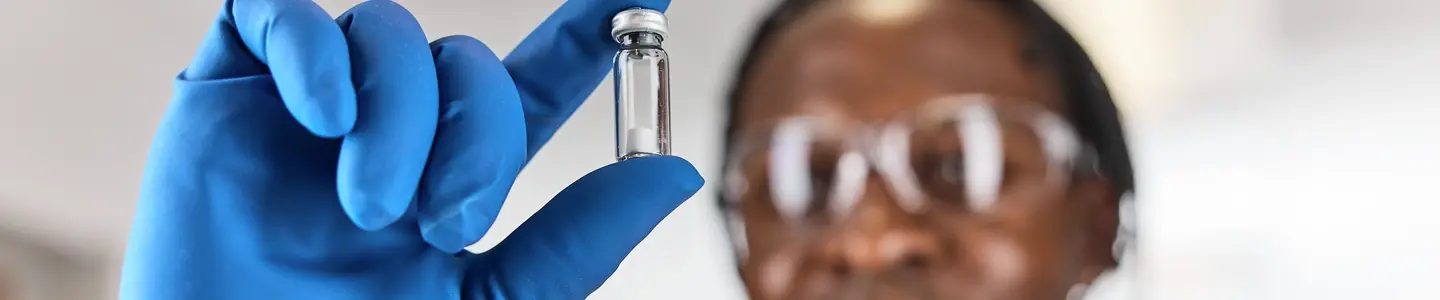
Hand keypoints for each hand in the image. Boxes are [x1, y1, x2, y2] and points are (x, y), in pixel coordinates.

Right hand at [119, 0, 699, 298]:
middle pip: (467, 60)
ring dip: (401, 111)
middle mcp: (390, 131)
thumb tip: (676, 173)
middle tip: (447, 221)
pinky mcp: (230, 93)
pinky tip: (326, 117)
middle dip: (478, 130)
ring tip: (371, 208)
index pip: (535, 83)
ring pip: (388, 32)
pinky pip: (274, 11)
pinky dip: (310, 48)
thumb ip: (576, 241)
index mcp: (451, 175)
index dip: (588, 32)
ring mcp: (312, 108)